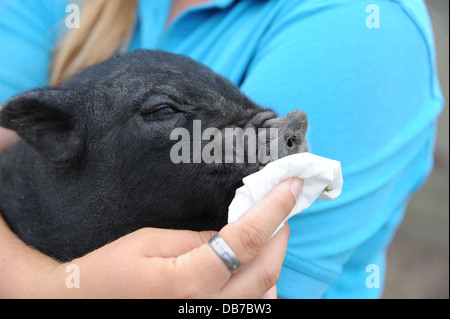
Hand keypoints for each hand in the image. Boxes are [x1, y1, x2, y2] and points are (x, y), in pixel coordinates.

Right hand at [0, 178, 302, 297]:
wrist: (81, 306)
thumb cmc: (108, 271)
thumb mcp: (148, 242)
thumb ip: (195, 238)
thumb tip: (230, 234)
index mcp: (189, 281)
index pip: (246, 239)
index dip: (273, 209)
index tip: (292, 186)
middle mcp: (205, 308)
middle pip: (266, 271)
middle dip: (281, 236)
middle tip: (283, 208)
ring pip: (265, 295)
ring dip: (274, 262)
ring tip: (269, 236)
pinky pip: (249, 308)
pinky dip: (261, 286)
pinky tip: (254, 268)